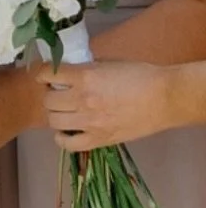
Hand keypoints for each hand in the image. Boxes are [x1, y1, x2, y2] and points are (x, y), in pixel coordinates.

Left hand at [45, 61, 182, 150]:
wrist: (164, 98)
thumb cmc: (139, 75)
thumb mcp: (106, 63)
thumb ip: (84, 68)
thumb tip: (66, 72)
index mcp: (84, 76)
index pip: (47, 74)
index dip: (42, 73)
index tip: (45, 75)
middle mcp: (82, 100)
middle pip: (48, 101)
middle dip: (50, 95)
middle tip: (58, 93)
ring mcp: (90, 122)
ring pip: (54, 121)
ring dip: (55, 114)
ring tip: (63, 110)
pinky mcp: (100, 139)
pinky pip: (69, 144)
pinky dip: (62, 138)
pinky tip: (66, 131)